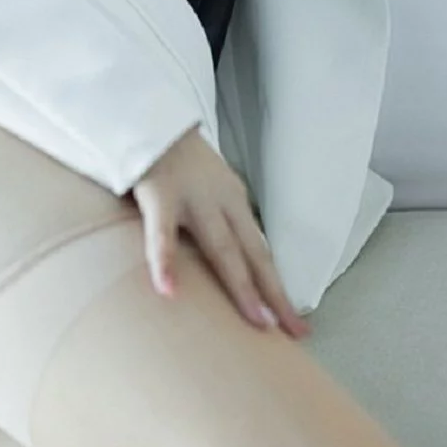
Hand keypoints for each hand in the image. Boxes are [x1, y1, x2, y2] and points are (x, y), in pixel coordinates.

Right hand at [129, 127, 311, 339]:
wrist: (148, 114)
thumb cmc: (174, 159)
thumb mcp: (205, 188)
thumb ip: (214, 219)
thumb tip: (225, 261)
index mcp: (233, 201)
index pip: (261, 252)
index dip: (278, 288)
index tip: (297, 325)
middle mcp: (222, 201)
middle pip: (254, 255)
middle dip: (274, 295)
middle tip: (293, 332)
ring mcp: (192, 197)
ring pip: (222, 248)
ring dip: (242, 286)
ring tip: (257, 321)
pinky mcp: (159, 192)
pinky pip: (161, 233)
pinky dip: (165, 261)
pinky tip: (168, 290)